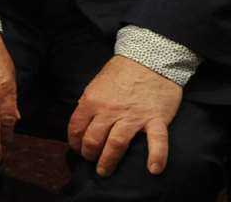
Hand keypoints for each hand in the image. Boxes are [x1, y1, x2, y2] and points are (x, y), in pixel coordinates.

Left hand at [68, 56, 182, 177]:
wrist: (150, 58)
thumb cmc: (121, 72)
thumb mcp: (96, 84)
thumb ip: (89, 104)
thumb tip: (82, 123)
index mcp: (92, 100)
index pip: (76, 127)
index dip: (74, 142)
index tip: (77, 149)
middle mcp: (110, 110)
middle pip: (93, 139)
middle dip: (89, 154)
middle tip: (92, 161)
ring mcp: (133, 116)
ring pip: (116, 144)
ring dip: (109, 161)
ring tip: (104, 172)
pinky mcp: (156, 119)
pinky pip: (156, 141)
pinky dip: (156, 157)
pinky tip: (153, 170)